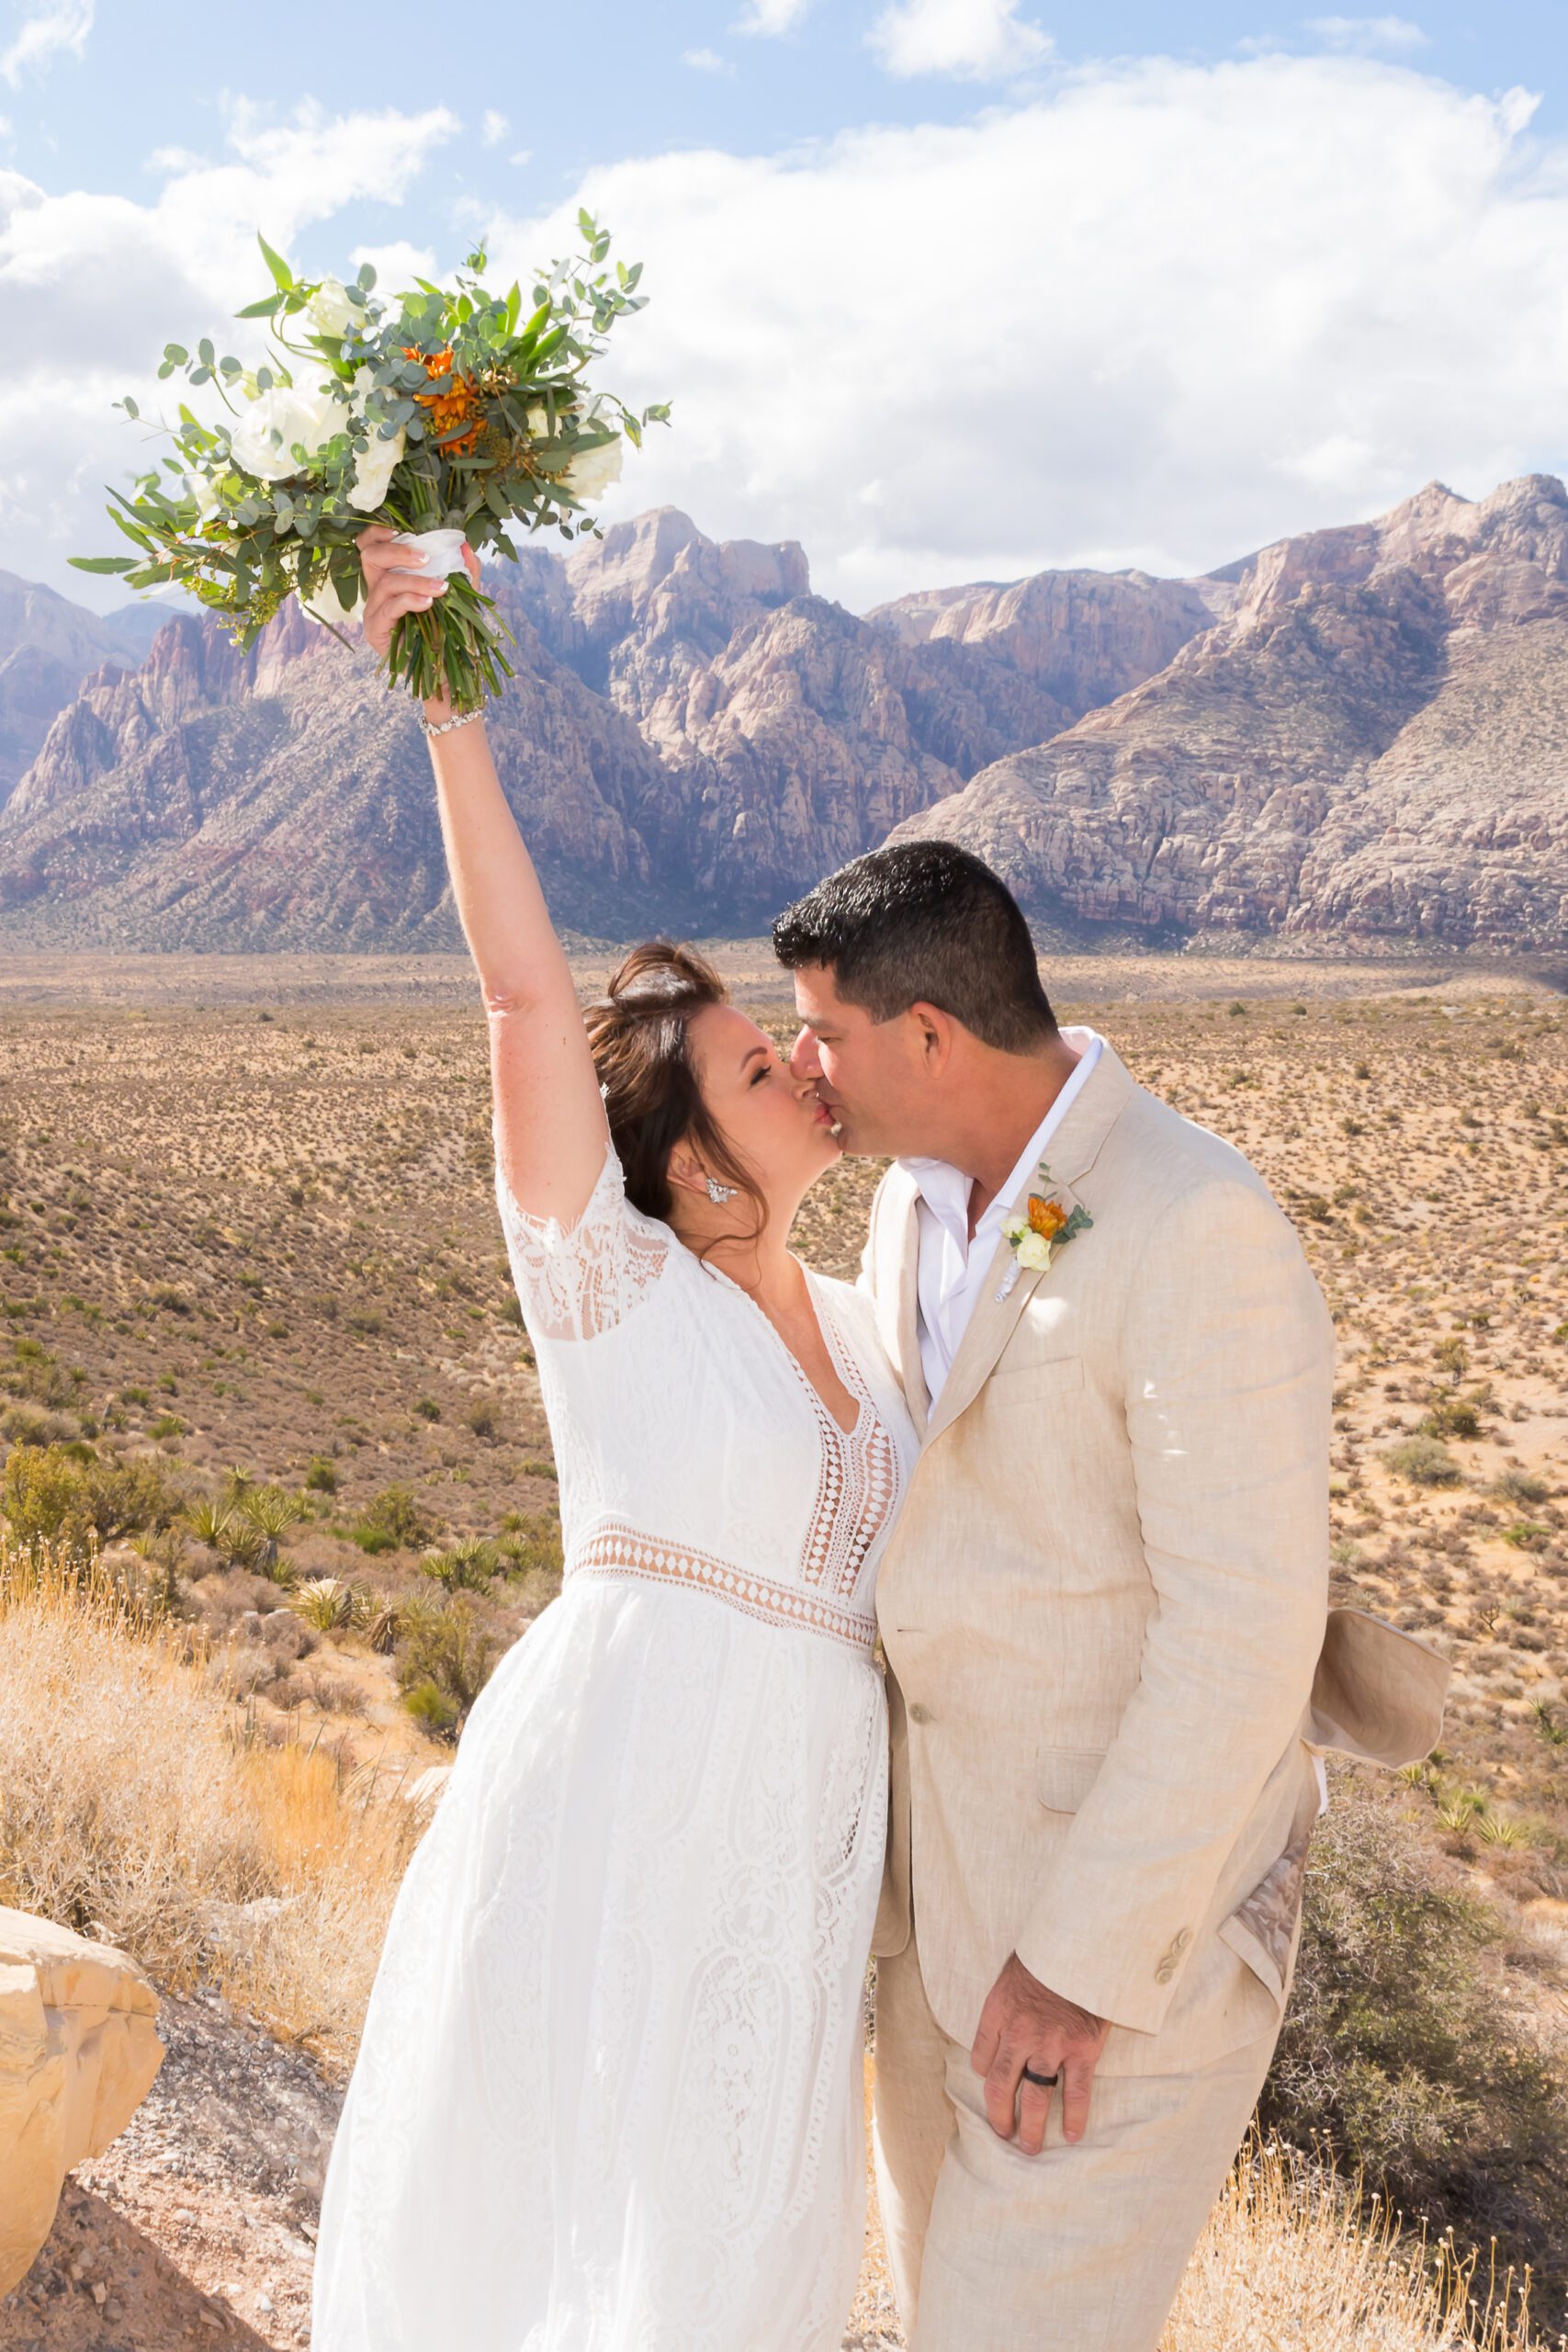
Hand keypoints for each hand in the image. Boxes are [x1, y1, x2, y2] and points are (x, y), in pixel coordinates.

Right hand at [356, 527, 481, 719]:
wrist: (446, 674)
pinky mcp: (375, 632)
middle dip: (398, 552)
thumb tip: (465, 545)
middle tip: (427, 559)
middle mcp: (376, 591)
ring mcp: (372, 612)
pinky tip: (429, 602)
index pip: (370, 546)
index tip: (402, 531)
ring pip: (385, 583)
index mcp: (390, 577)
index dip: (378, 533)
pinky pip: (389, 608)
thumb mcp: (461, 597)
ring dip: (415, 581)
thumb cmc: (450, 634)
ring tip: (441, 589)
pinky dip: (410, 600)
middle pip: (370, 556)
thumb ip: (465, 571)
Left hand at [971, 1952, 1108, 2152]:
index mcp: (997, 2013)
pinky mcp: (1081, 2050)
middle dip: (999, 2116)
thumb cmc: (1046, 1959)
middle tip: (1003, 2133)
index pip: (979, 2058)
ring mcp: (1051, 2044)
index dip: (983, 2075)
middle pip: (999, 2086)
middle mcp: (1019, 2034)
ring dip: (1031, 2127)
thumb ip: (1004, 2007)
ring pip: (1034, 2097)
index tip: (991, 2083)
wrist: (1082, 1948)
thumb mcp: (1011, 1976)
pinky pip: (1075, 2092)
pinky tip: (1073, 2134)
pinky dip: (1074, 2116)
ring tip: (1030, 2147)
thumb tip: (999, 2036)